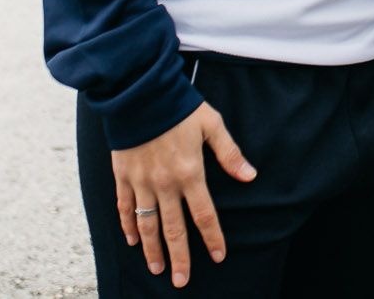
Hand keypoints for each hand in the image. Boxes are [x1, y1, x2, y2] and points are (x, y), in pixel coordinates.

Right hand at [112, 101, 256, 286]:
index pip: (204, 214)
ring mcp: (141, 182)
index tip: (218, 256)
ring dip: (153, 249)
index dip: (212, 237)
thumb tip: (250, 176)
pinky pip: (125, 208)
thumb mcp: (212, 124)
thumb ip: (230, 153)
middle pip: (174, 228)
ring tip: (158, 268)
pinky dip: (128, 226)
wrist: (139, 94)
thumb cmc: (179, 106)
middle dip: (180, 257)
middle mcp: (165, 183)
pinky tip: (132, 241)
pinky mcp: (123, 176)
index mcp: (190, 172)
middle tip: (181, 281)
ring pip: (147, 225)